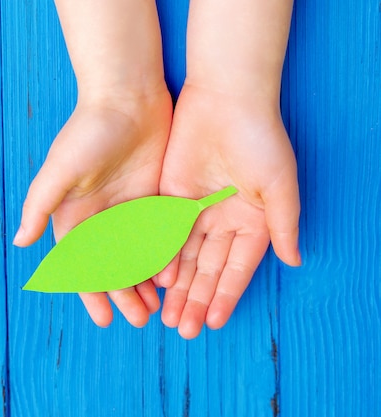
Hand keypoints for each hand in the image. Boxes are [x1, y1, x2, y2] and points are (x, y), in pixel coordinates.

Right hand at [14, 91, 171, 326]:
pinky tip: (174, 275)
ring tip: (158, 307)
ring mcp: (128, 209)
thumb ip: (40, 206)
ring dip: (145, 281)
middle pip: (112, 265)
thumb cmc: (88, 132)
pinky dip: (164, 257)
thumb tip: (20, 242)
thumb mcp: (60, 170)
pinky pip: (158, 236)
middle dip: (124, 293)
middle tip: (141, 318)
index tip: (106, 319)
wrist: (126, 96)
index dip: (93, 293)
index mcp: (75, 216)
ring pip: (137, 256)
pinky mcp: (152, 198)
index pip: (83, 265)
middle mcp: (100, 217)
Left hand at [156, 84, 300, 337]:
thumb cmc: (260, 138)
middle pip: (207, 269)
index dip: (226, 296)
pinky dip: (158, 256)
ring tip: (166, 315)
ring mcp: (195, 209)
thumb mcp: (279, 183)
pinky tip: (152, 280)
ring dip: (176, 286)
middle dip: (196, 299)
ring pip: (182, 256)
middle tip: (183, 329)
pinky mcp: (170, 195)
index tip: (215, 323)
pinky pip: (162, 232)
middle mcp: (222, 220)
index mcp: (251, 221)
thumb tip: (294, 260)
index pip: (236, 268)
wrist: (224, 98)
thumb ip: (283, 223)